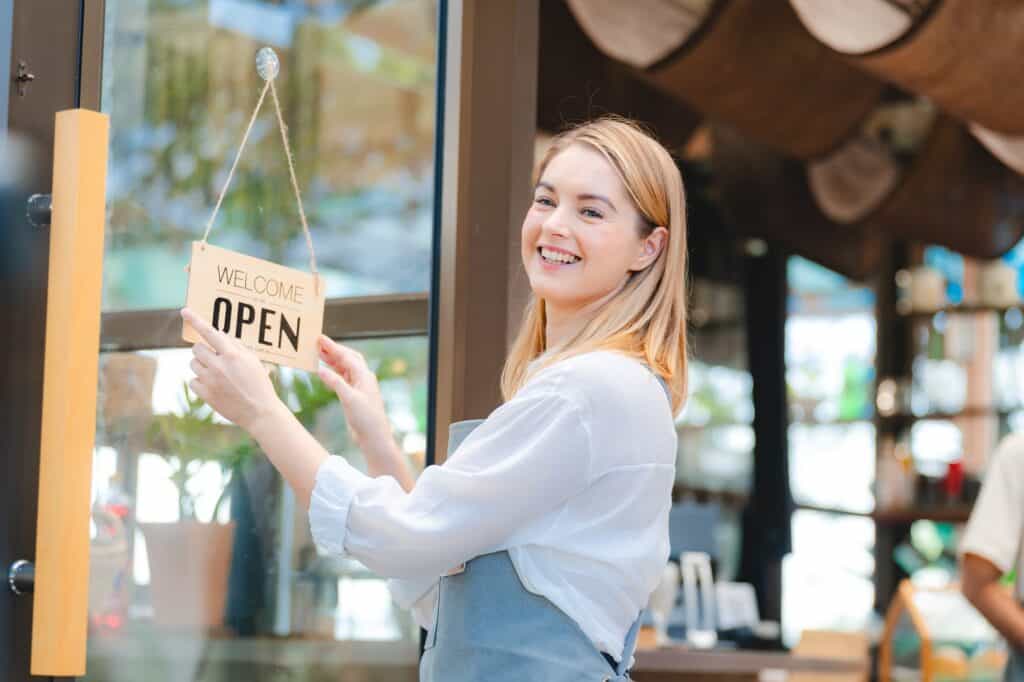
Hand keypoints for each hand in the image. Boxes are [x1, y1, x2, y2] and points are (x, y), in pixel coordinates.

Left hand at [181, 308, 285, 432]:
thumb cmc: (259, 384)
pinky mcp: (205, 394)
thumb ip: (236, 346)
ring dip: (202, 365)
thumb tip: (219, 335)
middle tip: (214, 357)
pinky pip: (193, 380)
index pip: (210, 332)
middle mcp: (219, 366)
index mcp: (232, 355)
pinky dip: (201, 381)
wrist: (259, 412)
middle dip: (203, 350)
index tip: (184, 311)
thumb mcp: (253, 361)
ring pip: (193, 363)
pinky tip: (214, 386)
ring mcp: (210, 380)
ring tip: (217, 373)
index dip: (196, 320)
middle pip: (197, 348)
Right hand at [316, 336, 395, 458]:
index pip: (347, 356)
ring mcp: (359, 386)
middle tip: (318, 343)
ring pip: (345, 368)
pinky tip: (324, 371)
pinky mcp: (354, 395)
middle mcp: (363, 378)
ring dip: (332, 360)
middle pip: (347, 358)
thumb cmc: (366, 418)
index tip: (320, 339)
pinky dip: (333, 373)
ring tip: (318, 353)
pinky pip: (343, 379)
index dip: (333, 347)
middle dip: (333, 350)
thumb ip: (335, 383)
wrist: (374, 437)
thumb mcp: (349, 399)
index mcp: (364, 376)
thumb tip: (320, 369)